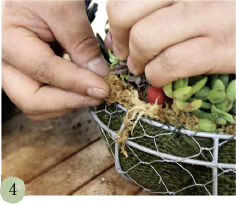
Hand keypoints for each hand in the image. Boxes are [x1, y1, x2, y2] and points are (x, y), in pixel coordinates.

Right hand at [2, 0, 109, 120]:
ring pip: (36, 103)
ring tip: (90, 90)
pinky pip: (41, 96)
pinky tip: (80, 86)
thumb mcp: (64, 7)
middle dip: (69, 102)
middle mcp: (5, 61)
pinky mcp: (25, 73)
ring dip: (66, 102)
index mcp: (7, 38)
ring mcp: (14, 70)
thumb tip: (99, 74)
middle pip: (32, 100)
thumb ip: (81, 43)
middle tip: (97, 96)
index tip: (103, 88)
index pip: (44, 70)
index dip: (77, 83)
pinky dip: (63, 96)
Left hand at [105, 1, 234, 86]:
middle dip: (121, 40)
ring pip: (144, 38)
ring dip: (138, 61)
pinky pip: (169, 64)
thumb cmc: (225, 6)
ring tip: (144, 66)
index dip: (117, 21)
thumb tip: (114, 35)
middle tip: (130, 52)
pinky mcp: (222, 47)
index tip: (123, 36)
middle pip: (124, 13)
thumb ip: (152, 8)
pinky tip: (162, 77)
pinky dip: (157, 76)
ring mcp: (210, 14)